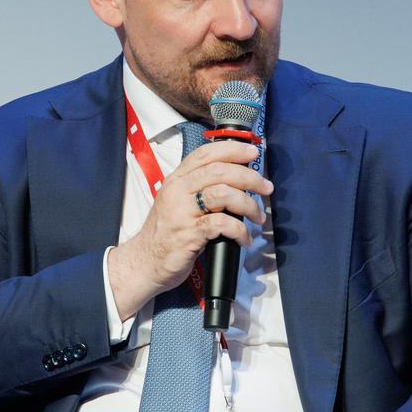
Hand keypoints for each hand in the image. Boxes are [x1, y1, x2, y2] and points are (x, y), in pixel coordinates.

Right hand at [108, 139, 272, 319]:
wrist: (146, 261)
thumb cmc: (166, 233)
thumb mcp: (177, 202)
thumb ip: (199, 188)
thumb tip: (236, 181)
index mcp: (176, 180)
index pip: (206, 154)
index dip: (232, 149)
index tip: (252, 152)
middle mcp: (178, 191)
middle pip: (219, 171)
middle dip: (249, 177)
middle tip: (265, 187)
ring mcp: (182, 212)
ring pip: (223, 194)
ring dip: (248, 204)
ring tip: (257, 216)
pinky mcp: (189, 234)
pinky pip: (222, 224)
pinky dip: (239, 231)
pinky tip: (244, 239)